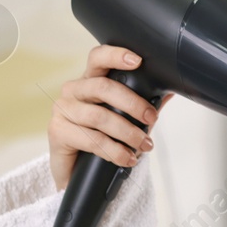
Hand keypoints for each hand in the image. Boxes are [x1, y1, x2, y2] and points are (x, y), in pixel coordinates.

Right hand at [48, 45, 173, 190]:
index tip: (138, 61)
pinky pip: (90, 139)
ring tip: (144, 145)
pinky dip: (114, 151)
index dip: (116, 55)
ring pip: (99, 116)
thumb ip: (144, 104)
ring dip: (128, 133)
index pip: (98, 58)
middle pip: (103, 87)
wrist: (78, 170)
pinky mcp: (57, 131)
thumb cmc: (103, 137)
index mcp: (90, 80)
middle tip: (151, 119)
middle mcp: (73, 91)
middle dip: (133, 104)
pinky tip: (126, 158)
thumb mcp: (126, 119)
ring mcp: (63, 110)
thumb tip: (169, 92)